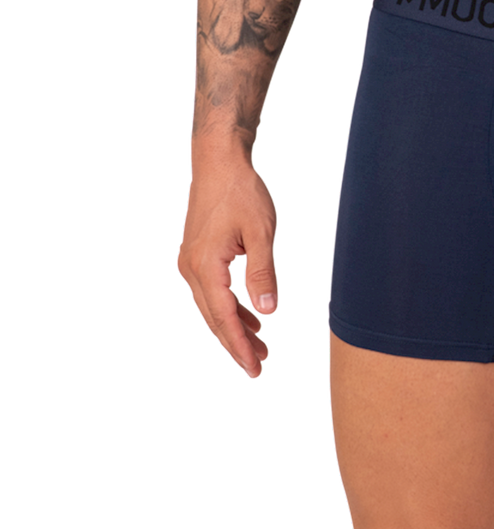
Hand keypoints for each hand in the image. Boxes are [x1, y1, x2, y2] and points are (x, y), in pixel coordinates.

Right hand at [176, 156, 279, 380]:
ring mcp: (190, 263)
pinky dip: (230, 306)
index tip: (254, 367)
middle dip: (237, 342)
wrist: (219, 161)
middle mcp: (191, 269)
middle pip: (214, 318)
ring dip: (235, 325)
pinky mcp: (196, 255)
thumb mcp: (260, 231)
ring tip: (261, 344)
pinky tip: (250, 313)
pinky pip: (212, 291)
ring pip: (212, 306)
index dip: (239, 344)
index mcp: (205, 266)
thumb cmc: (241, 191)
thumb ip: (263, 272)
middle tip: (260, 365)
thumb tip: (268, 309)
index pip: (223, 317)